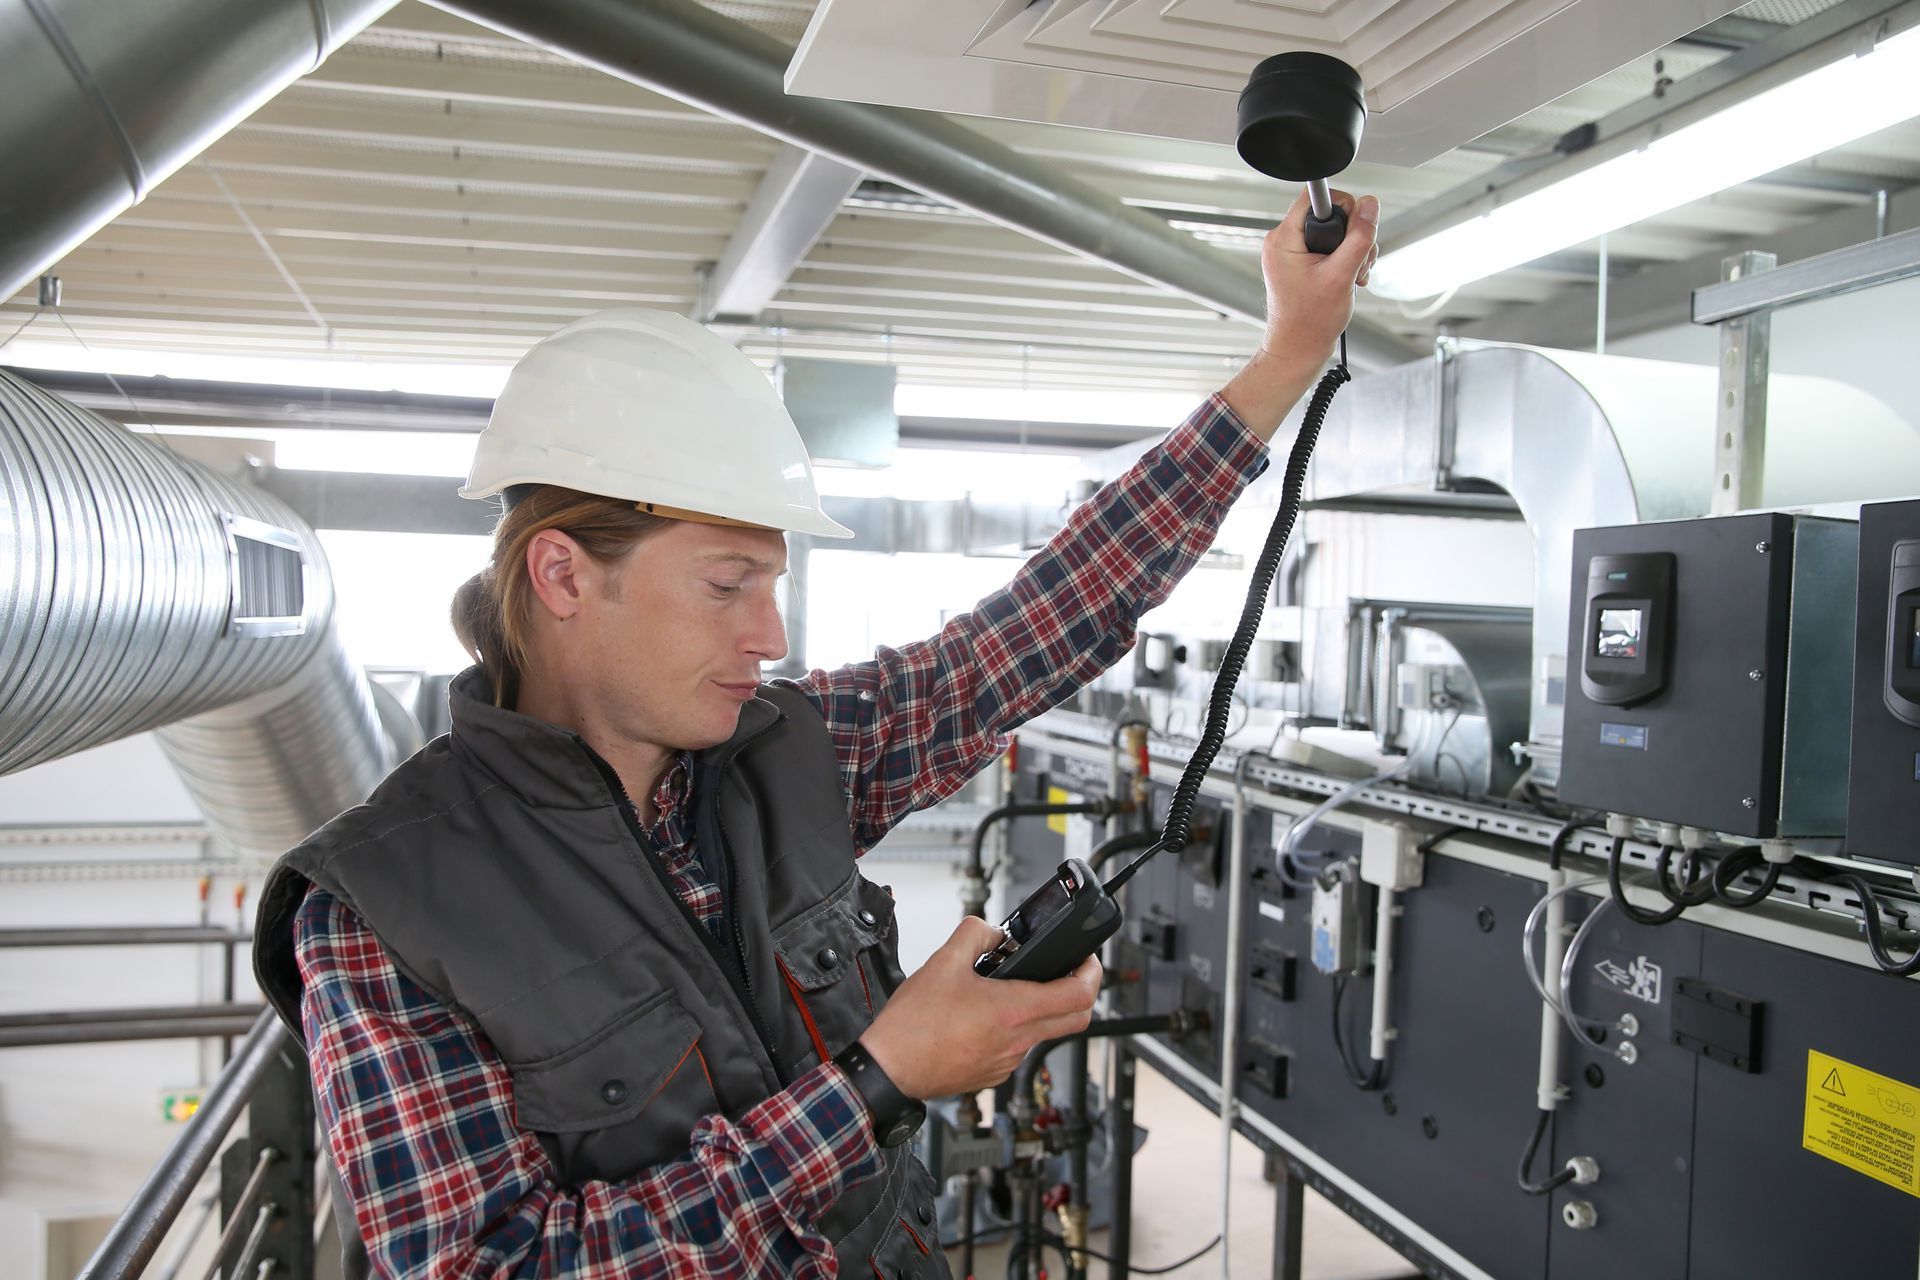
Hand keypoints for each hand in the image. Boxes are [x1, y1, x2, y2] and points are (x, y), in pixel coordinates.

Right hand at [857, 916, 1100, 1098]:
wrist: (889, 1069)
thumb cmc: (912, 1026)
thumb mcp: (943, 962)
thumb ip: (974, 934)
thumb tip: (992, 930)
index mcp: (1013, 1011)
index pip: (1079, 995)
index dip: (1093, 973)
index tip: (1087, 960)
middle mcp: (1018, 1041)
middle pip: (1076, 1020)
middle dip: (1081, 992)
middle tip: (1069, 973)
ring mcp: (1007, 1062)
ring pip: (1044, 1034)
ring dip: (1042, 1010)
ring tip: (1015, 989)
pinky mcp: (992, 1074)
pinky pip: (1018, 1049)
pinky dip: (1016, 1030)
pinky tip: (988, 1016)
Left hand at [1259, 188, 1378, 370]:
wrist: (1299, 349)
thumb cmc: (1309, 322)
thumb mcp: (1341, 275)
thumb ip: (1358, 237)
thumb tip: (1370, 206)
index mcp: (1284, 239)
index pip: (1316, 197)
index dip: (1343, 208)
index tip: (1353, 230)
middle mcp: (1285, 241)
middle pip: (1331, 214)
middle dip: (1353, 236)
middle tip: (1355, 263)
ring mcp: (1293, 252)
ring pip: (1335, 232)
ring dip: (1353, 251)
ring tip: (1352, 275)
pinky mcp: (1303, 262)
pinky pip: (1331, 247)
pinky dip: (1346, 260)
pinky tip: (1349, 278)